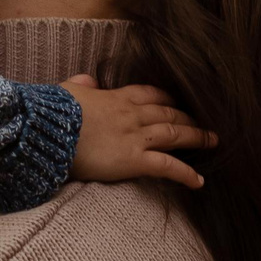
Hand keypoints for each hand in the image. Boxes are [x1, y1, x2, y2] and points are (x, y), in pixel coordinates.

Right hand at [65, 74, 212, 189]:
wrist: (48, 130)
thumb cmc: (52, 113)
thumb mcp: (66, 91)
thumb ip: (80, 84)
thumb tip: (87, 78)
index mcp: (115, 97)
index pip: (150, 93)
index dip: (167, 98)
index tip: (178, 101)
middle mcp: (131, 114)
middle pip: (168, 112)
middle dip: (188, 117)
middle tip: (204, 123)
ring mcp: (135, 136)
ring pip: (175, 134)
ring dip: (197, 137)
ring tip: (213, 142)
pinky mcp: (133, 160)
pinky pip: (167, 166)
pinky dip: (186, 174)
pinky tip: (199, 182)